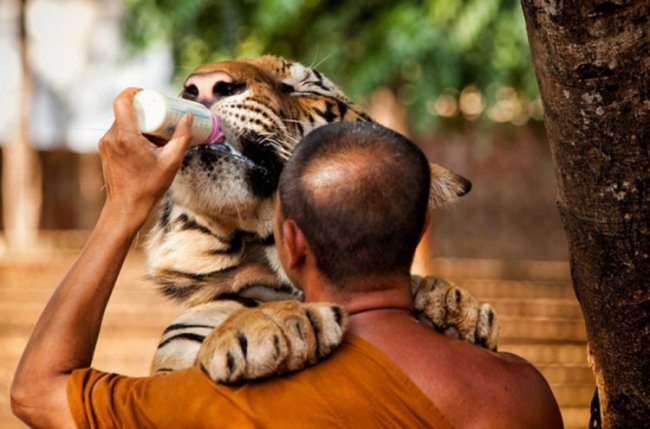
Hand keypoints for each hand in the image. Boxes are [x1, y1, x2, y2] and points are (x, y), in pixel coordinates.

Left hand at [98, 88, 192, 230]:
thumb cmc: (149, 187)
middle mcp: (111, 137)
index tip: (149, 94)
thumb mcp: (171, 161)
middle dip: (144, 110)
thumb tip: (187, 117)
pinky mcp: (106, 150)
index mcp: (126, 136)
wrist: (126, 207)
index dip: (134, 91)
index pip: (122, 100)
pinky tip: (147, 145)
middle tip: (162, 116)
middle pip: (126, 111)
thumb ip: (182, 137)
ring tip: (157, 135)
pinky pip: (119, 133)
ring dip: (139, 124)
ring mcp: (106, 144)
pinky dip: (133, 134)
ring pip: (122, 122)